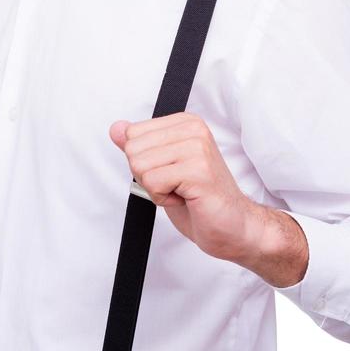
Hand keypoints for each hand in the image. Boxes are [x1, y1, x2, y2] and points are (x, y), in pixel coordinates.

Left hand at [109, 111, 253, 262]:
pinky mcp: (198, 170)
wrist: (233, 227)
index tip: (170, 172)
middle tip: (176, 185)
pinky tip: (186, 199)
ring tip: (182, 191)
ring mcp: (197, 148)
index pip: (132, 133)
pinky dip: (163, 199)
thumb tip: (116, 128)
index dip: (143, 162)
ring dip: (156, 189)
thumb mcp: (161, 167)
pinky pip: (153, 182)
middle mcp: (193, 129)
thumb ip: (139, 146)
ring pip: (140, 166)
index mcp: (184, 123)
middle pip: (133, 149)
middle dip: (147, 176)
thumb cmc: (199, 200)